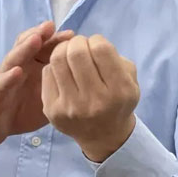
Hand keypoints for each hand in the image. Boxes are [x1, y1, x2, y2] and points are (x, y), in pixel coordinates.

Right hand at [0, 21, 72, 147]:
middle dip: (39, 34)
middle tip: (51, 26)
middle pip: (27, 46)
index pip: (43, 47)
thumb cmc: (23, 110)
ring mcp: (4, 78)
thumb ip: (63, 84)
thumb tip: (88, 77)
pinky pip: (1, 84)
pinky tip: (17, 71)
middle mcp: (17, 67)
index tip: (72, 34)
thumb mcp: (48, 96)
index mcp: (32, 67)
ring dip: (24, 48)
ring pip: (13, 59)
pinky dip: (8, 77)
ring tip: (35, 39)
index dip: (56, 40)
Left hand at [42, 34, 139, 161]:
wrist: (104, 136)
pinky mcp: (53, 110)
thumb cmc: (118, 100)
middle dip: (78, 42)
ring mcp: (71, 107)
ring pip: (57, 60)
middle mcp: (95, 101)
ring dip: (63, 49)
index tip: (97, 45)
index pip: (101, 49)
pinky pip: (47, 73)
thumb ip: (116, 58)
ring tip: (69, 53)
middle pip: (76, 53)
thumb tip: (89, 42)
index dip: (97, 40)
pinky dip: (54, 66)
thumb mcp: (130, 80)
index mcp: (119, 91)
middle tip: (80, 46)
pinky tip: (62, 71)